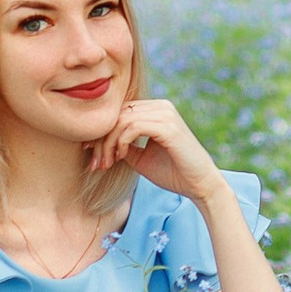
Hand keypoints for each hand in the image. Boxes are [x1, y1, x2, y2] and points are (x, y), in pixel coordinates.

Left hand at [89, 98, 224, 201]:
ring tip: (106, 164)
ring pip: (122, 120)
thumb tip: (99, 142)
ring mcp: (165, 113)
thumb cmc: (173, 173)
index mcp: (156, 110)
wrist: (200, 185)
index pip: (120, 113)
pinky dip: (121, 142)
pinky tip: (121, 157)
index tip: (90, 154)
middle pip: (117, 114)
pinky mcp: (167, 126)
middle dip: (101, 140)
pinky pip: (133, 127)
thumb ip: (124, 145)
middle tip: (95, 163)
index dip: (101, 132)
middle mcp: (161, 106)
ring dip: (108, 143)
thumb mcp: (140, 157)